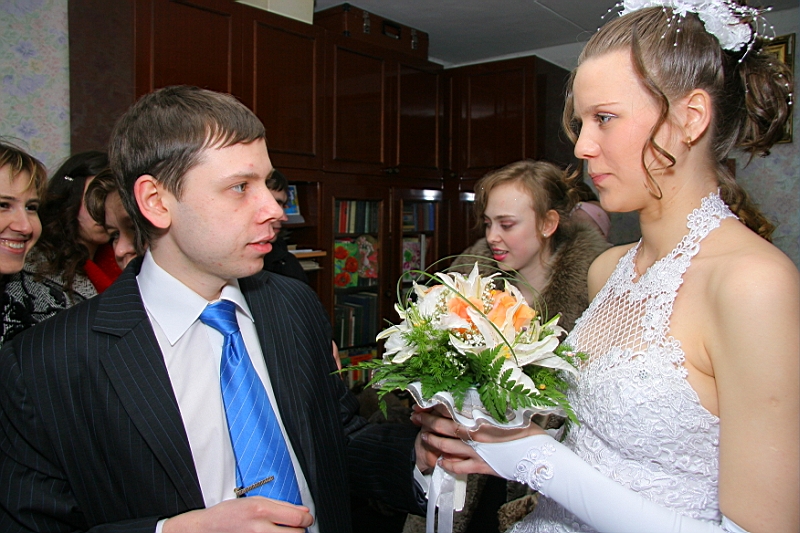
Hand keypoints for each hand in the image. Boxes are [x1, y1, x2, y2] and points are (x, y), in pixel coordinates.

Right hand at [162, 497, 312, 532]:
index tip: (306, 519)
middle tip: (294, 527)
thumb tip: (304, 512)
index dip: (307, 519)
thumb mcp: (255, 501)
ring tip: (281, 531)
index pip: (298, 519)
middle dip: (299, 530)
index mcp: (261, 510)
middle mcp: (260, 528)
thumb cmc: (230, 514)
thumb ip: (281, 506)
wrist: (207, 529)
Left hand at [411, 405, 547, 475]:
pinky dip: (449, 465)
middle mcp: (476, 433)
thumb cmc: (528, 430)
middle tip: (415, 417)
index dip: (434, 405)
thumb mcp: (510, 411)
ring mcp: (478, 451)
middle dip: (427, 421)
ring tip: (424, 437)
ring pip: (448, 446)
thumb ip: (492, 404)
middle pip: (445, 426)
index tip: (423, 402)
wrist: (542, 456)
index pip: (452, 408)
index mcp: (482, 417)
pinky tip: (441, 463)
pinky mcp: (483, 466)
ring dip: (433, 441)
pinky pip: (460, 467)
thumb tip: (480, 391)